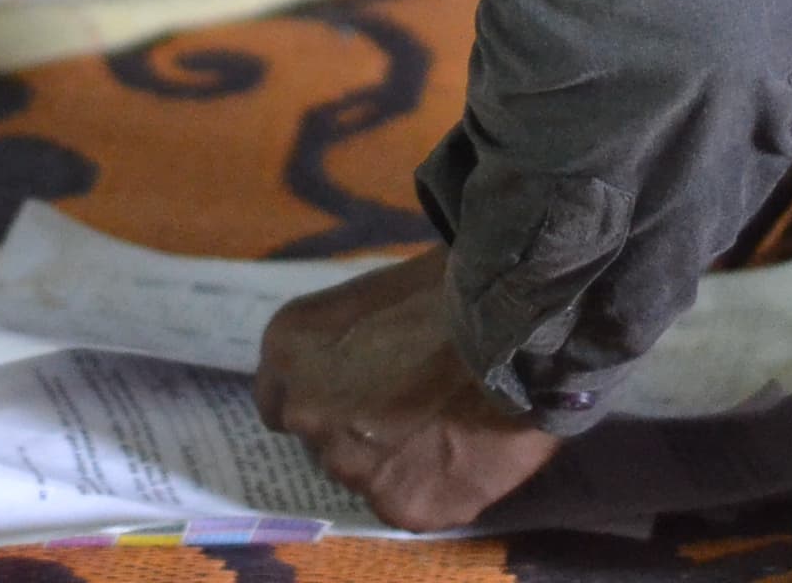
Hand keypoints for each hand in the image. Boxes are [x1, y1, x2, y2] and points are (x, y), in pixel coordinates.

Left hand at [254, 248, 564, 531]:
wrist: (514, 325)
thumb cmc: (448, 288)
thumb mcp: (371, 295)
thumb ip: (345, 344)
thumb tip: (359, 362)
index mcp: (288, 350)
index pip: (278, 399)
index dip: (323, 395)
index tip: (355, 391)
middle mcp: (306, 413)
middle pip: (323, 439)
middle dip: (357, 428)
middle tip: (410, 405)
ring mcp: (350, 466)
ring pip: (366, 474)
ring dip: (396, 459)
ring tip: (448, 426)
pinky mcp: (400, 505)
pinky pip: (412, 501)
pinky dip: (436, 485)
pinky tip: (465, 451)